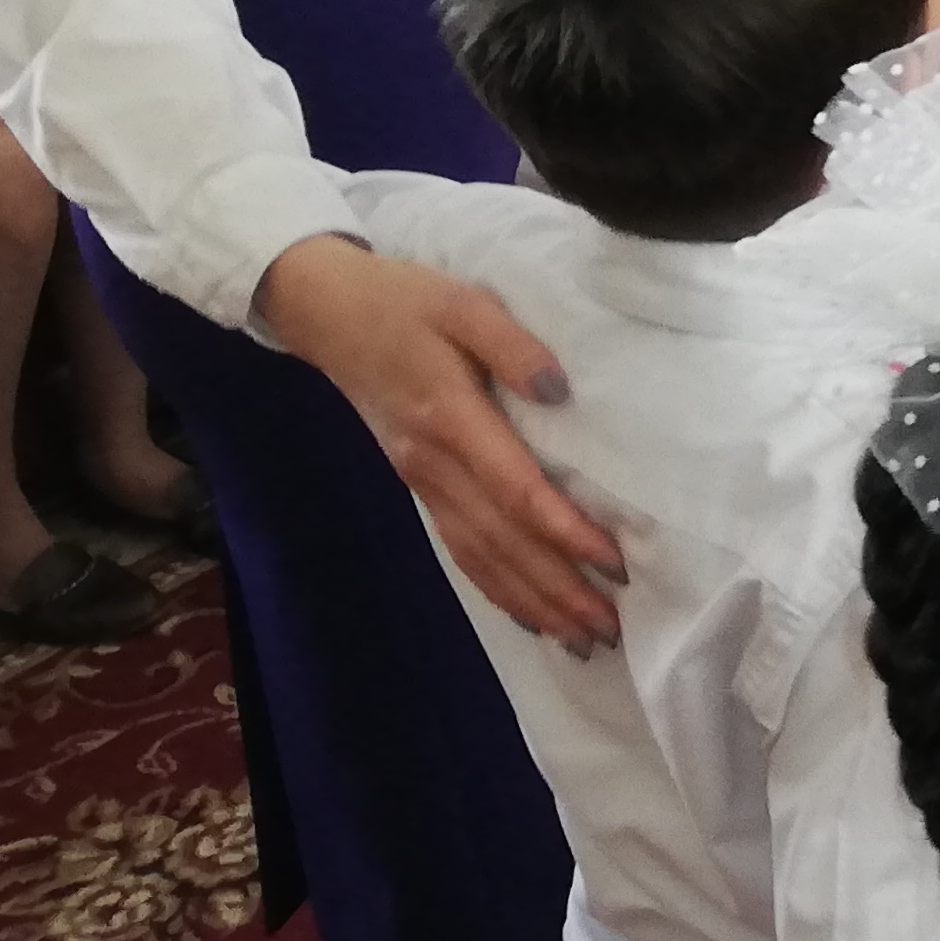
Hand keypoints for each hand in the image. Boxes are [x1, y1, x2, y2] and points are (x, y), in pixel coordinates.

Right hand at [251, 235, 624, 648]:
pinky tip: (528, 617)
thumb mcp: (462, 302)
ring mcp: (422, 481)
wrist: (328, 313)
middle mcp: (434, 464)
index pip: (515, 490)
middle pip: (501, 540)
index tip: (611, 562)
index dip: (563, 530)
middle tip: (611, 629)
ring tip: (583, 639)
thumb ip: (510, 343)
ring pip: (480, 556)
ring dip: (532, 602)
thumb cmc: (405, 301)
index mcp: (449, 418)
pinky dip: (496, 588)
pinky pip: (460, 549)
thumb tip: (558, 388)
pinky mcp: (418, 485)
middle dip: (557, 588)